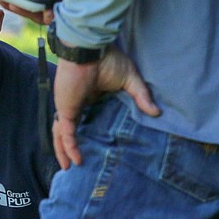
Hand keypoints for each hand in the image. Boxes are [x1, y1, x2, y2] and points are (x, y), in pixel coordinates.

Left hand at [52, 49, 159, 168]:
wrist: (90, 49)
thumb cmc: (108, 59)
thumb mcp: (129, 80)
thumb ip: (141, 96)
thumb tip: (156, 112)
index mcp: (88, 98)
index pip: (83, 120)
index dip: (85, 133)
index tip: (93, 147)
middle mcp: (76, 105)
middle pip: (67, 130)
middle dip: (67, 147)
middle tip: (73, 164)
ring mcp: (68, 107)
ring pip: (61, 134)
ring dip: (64, 151)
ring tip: (69, 168)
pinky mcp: (66, 109)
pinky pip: (65, 132)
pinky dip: (69, 146)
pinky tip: (75, 160)